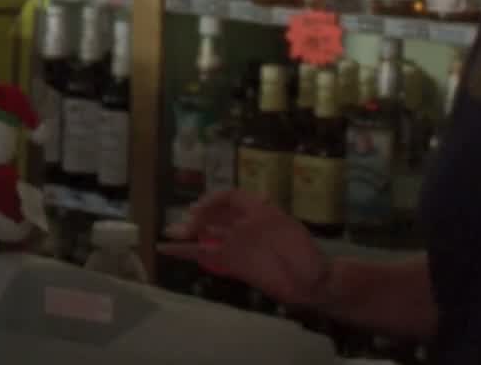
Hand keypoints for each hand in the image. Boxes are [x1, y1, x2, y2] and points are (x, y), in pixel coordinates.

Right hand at [158, 190, 330, 309]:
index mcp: (255, 211)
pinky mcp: (233, 263)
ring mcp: (237, 245)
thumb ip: (260, 213)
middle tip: (180, 225)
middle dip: (197, 218)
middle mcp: (243, 226)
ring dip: (189, 233)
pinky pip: (208, 256)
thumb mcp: (283, 224)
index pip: (229, 198)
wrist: (311, 282)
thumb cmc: (301, 249)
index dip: (214, 200)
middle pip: (215, 217)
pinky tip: (170, 250)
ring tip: (169, 232)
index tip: (200, 207)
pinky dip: (189, 253)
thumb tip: (243, 201)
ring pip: (207, 235)